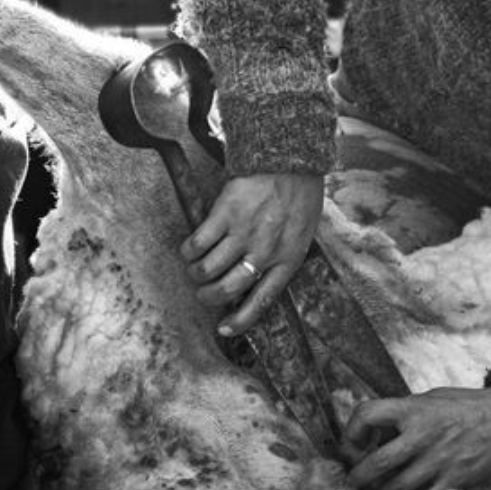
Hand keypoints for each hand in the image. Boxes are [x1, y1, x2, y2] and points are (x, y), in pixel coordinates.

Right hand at [181, 172, 323, 335]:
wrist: (290, 159)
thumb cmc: (299, 196)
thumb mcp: (302, 234)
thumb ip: (282, 257)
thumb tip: (254, 279)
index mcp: (288, 260)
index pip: (261, 302)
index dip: (240, 321)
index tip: (224, 330)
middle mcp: (264, 252)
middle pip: (227, 290)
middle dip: (208, 297)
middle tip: (202, 292)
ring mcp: (243, 234)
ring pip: (207, 270)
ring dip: (195, 274)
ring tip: (194, 268)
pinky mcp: (224, 215)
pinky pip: (197, 243)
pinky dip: (188, 250)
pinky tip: (189, 248)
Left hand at [343, 387, 490, 489]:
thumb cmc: (465, 406)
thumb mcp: (430, 399)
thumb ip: (403, 413)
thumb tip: (376, 432)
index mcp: (413, 410)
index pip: (367, 414)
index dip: (351, 430)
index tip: (351, 443)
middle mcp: (421, 436)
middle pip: (376, 463)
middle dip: (357, 477)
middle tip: (353, 481)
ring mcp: (436, 461)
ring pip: (393, 489)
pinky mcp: (451, 481)